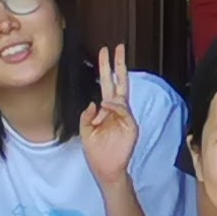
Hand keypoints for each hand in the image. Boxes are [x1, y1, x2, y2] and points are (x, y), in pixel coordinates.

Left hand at [76, 45, 140, 185]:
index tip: (105, 52)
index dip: (107, 68)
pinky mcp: (131, 126)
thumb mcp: (85, 130)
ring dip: (112, 95)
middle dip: (118, 64)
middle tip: (117, 47)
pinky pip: (124, 110)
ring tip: (104, 105)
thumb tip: (94, 102)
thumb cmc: (96, 151)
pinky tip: (107, 108)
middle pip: (119, 82)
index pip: (108, 83)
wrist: (106, 168)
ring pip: (121, 96)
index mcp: (106, 109)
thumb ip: (87, 115)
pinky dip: (115, 108)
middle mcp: (117, 110)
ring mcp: (125, 117)